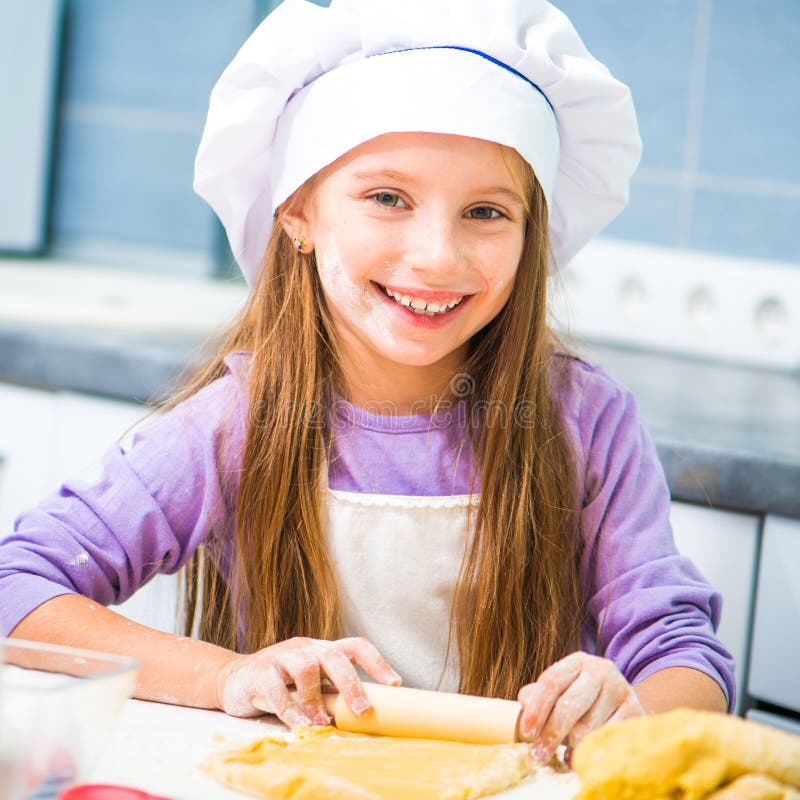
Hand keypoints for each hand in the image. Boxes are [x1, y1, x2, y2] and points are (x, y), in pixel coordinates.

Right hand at [215, 636, 400, 726]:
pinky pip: (276, 687)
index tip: (395, 684)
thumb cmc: (282, 684)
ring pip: (306, 667)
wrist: (235, 678)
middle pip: (333, 656)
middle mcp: (306, 647)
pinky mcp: (259, 669)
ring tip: (321, 724)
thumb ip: (331, 691)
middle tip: (363, 711)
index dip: (377, 662)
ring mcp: (282, 655)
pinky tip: (298, 724)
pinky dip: (289, 708)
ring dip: (316, 699)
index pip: (355, 646)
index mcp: (323, 649)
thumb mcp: (310, 683)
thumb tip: (367, 714)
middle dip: (351, 684)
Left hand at [517, 652, 644, 762]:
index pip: (551, 681)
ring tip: (566, 755)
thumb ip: (538, 697)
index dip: (536, 709)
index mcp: (577, 661)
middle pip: (569, 704)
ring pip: (588, 727)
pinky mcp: (636, 712)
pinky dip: (593, 752)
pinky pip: (608, 739)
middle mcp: (600, 670)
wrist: (625, 705)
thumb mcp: (561, 691)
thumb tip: (523, 708)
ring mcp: (621, 689)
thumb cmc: (584, 701)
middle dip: (551, 733)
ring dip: (572, 746)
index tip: (526, 733)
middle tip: (539, 755)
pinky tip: (586, 755)